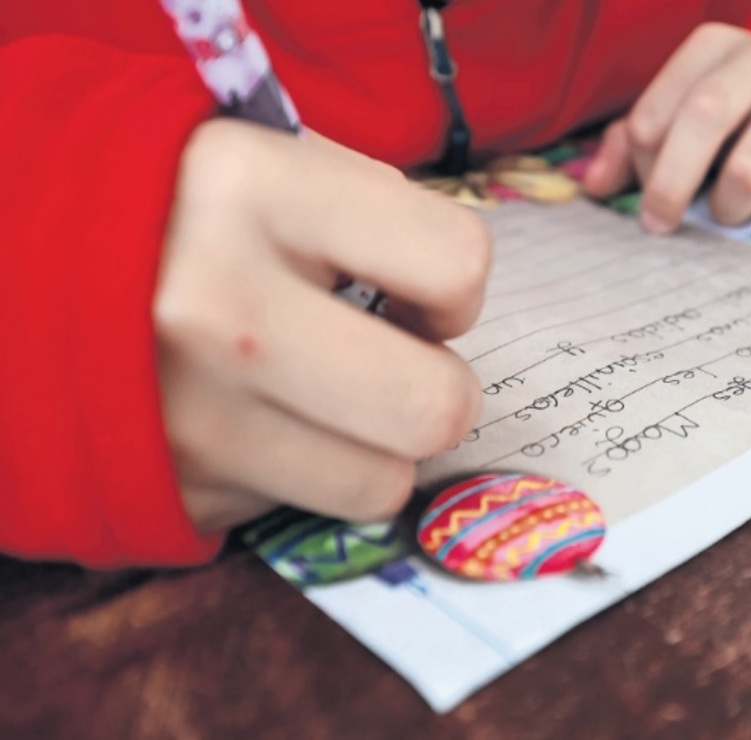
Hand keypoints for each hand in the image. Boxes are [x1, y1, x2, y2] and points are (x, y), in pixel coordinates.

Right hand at [157, 120, 490, 531]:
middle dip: (440, 392)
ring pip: (379, 484)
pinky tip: (254, 422)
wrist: (7, 266)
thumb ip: (368, 210)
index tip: (418, 292)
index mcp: (254, 192)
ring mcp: (189, 416)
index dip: (454, 287)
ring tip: (324, 397)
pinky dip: (299, 473)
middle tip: (400, 364)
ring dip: (373, 447)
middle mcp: (220, 312)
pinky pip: (301, 506)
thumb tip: (449, 299)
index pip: (455, 264)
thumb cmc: (169, 206)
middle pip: (433, 408)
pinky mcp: (171, 489)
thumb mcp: (260, 158)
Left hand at [583, 23, 750, 232]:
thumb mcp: (695, 110)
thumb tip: (592, 186)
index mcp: (713, 48)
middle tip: (663, 225)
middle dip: (670, 187)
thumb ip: (637, 142)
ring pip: (750, 168)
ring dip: (730, 209)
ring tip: (732, 214)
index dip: (641, 167)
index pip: (653, 115)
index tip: (648, 197)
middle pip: (701, 123)